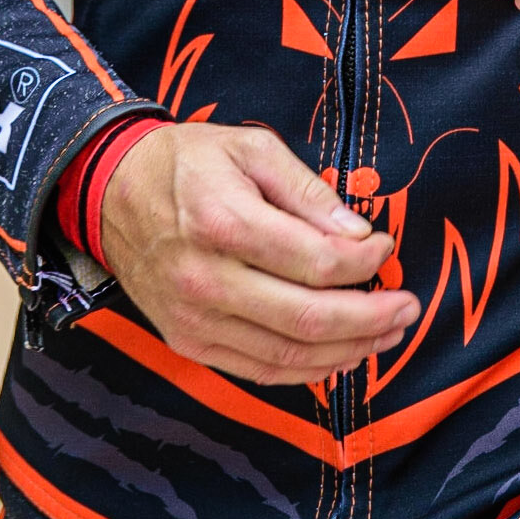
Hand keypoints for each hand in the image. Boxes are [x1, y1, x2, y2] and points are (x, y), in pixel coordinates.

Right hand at [100, 123, 419, 385]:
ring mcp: (194, 320)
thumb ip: (307, 191)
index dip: (363, 262)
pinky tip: (341, 355)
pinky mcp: (189, 342)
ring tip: (388, 332)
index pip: (314, 262)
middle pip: (307, 318)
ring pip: (288, 355)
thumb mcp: (251, 148)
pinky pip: (260, 370)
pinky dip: (308, 369)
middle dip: (371, 317)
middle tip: (408, 306)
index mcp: (223, 223)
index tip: (385, 246)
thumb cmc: (188, 163)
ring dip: (349, 350)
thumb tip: (359, 233)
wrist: (111, 193)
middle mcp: (206, 280)